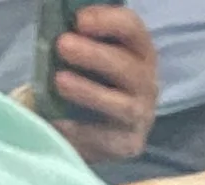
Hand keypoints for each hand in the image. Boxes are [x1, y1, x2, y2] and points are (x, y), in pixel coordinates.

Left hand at [46, 3, 157, 160]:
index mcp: (137, 50)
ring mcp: (140, 115)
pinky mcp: (128, 144)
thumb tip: (59, 25)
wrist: (93, 126)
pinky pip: (107, 138)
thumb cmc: (88, 78)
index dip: (107, 21)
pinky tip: (58, 121)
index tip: (78, 20)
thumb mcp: (88, 52)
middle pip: (127, 67)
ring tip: (59, 81)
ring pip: (122, 105)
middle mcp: (145, 82)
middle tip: (62, 46)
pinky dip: (81, 130)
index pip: (132, 28)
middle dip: (94, 55)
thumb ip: (80, 39)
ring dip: (89, 92)